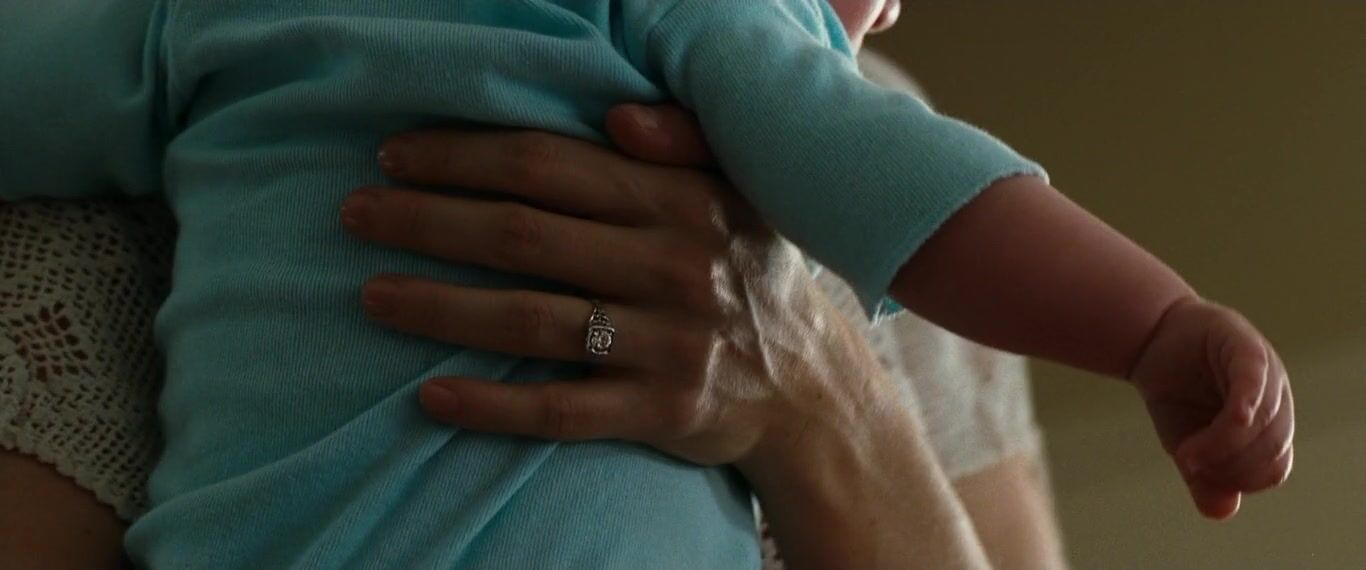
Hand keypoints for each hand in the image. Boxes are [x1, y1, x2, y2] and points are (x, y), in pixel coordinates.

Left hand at [344, 104, 895, 468]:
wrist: (812, 388)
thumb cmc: (753, 275)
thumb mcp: (739, 194)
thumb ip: (685, 142)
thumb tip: (617, 113)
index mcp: (683, 200)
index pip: (551, 166)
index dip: (464, 156)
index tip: (397, 154)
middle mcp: (675, 266)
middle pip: (524, 235)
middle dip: (428, 220)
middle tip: (356, 213)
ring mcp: (668, 342)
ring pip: (531, 320)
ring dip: (440, 307)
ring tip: (370, 296)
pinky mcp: (663, 410)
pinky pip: (563, 409)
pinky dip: (493, 405)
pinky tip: (431, 397)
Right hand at [1129, 297, 1294, 519]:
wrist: (1150, 339)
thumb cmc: (1175, 391)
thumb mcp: (1185, 442)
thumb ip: (1204, 477)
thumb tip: (1222, 512)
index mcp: (1270, 425)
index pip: (1272, 467)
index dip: (1239, 480)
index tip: (1198, 476)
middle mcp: (1276, 398)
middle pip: (1271, 447)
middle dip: (1229, 465)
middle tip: (1189, 464)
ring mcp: (1266, 371)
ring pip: (1262, 422)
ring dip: (1223, 446)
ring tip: (1184, 452)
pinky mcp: (1245, 346)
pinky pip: (1255, 382)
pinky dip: (1249, 405)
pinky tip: (1235, 419)